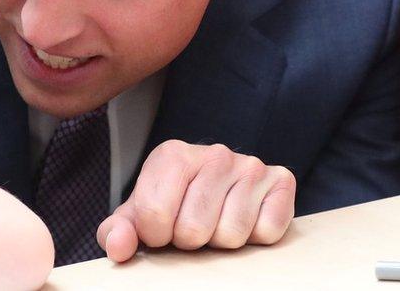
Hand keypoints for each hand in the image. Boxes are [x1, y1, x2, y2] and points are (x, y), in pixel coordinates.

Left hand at [96, 140, 295, 261]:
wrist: (215, 188)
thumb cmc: (172, 203)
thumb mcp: (137, 214)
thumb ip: (117, 231)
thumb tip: (118, 245)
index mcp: (172, 155)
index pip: (154, 216)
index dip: (156, 235)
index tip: (161, 226)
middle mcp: (215, 153)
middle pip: (194, 230)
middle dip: (189, 239)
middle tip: (192, 224)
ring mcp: (251, 165)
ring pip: (231, 235)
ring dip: (220, 240)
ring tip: (216, 221)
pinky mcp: (282, 181)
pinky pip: (267, 233)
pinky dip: (255, 238)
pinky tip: (243, 217)